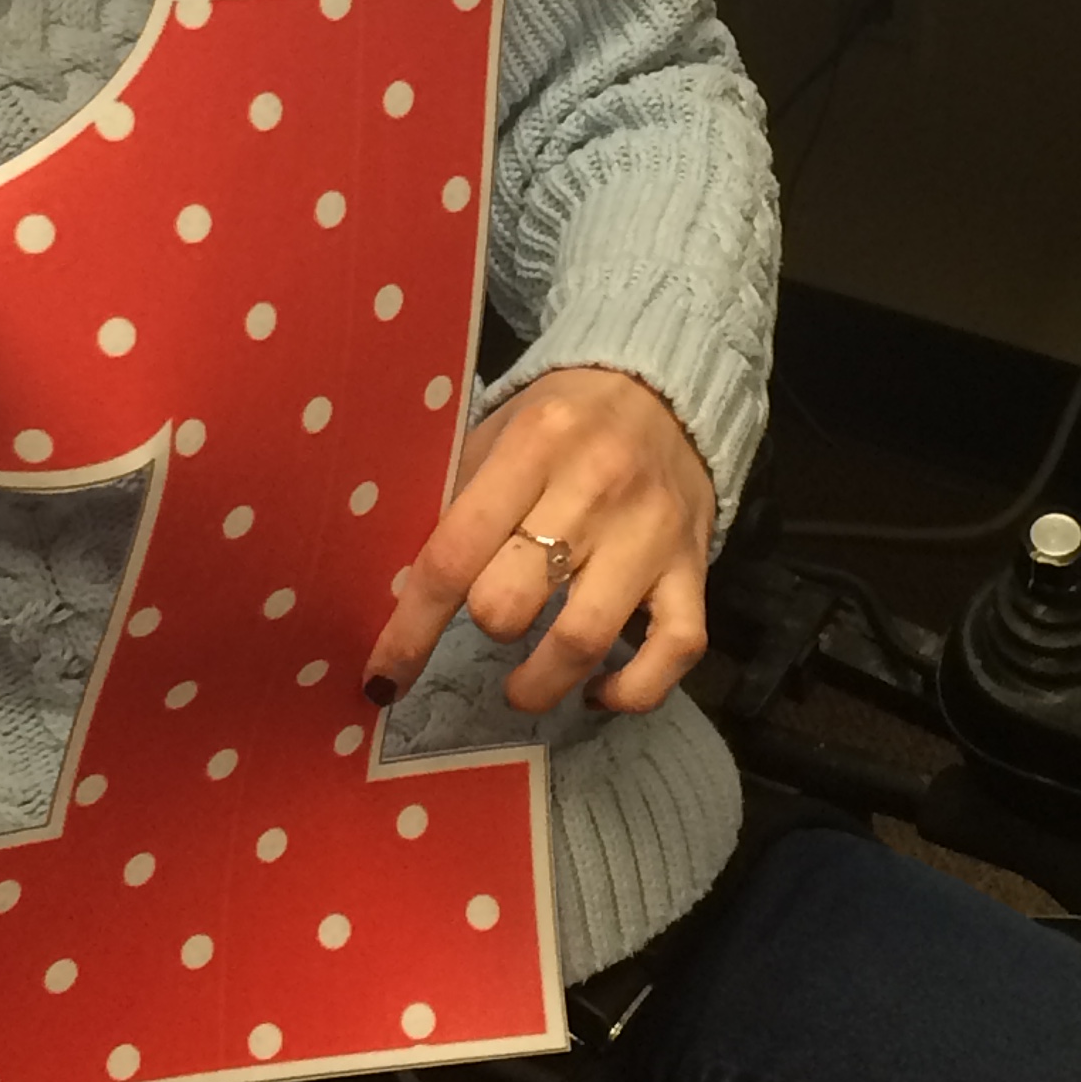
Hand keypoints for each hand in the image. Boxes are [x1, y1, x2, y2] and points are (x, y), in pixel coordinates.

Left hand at [364, 366, 714, 717]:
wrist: (665, 388)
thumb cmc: (559, 421)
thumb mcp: (495, 432)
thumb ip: (454, 501)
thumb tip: (397, 593)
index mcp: (532, 445)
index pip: (453, 553)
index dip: (411, 629)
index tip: (385, 678)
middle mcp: (594, 487)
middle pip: (511, 603)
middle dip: (486, 625)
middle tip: (488, 620)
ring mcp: (651, 532)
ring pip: (583, 640)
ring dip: (539, 684)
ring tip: (521, 687)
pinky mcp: (696, 566)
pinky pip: (674, 652)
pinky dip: (632, 691)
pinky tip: (598, 693)